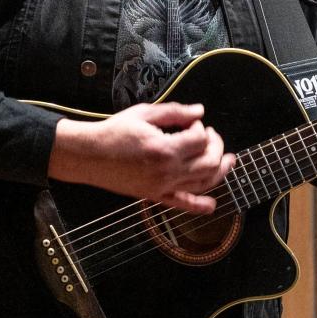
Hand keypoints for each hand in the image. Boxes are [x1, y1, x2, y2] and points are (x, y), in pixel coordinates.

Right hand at [47, 101, 234, 213]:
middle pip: (208, 162)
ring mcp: (162, 187)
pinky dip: (200, 206)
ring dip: (220, 171)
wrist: (89, 155)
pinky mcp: (155, 196)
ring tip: (228, 160)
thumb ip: (175, 112)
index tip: (191, 122)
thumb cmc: (114, 132)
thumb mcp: (144, 113)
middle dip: (217, 146)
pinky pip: (183, 204)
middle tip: (212, 136)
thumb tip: (200, 111)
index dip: (201, 127)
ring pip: (203, 183)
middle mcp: (167, 171)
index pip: (200, 139)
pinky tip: (213, 204)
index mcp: (164, 148)